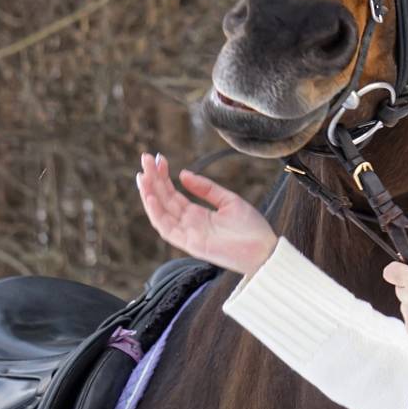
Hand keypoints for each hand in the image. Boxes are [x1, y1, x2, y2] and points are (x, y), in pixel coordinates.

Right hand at [135, 152, 277, 276]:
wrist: (264, 250)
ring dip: (149, 194)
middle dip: (153, 179)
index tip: (158, 158)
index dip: (163, 177)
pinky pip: (167, 229)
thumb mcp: (229, 200)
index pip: (172, 194)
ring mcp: (188, 234)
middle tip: (145, 158)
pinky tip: (151, 197)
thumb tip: (183, 174)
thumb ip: (206, 188)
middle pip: (164, 200)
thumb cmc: (251, 228)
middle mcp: (188, 224)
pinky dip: (157, 214)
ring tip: (143, 175)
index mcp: (197, 214)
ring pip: (160, 213)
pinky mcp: (190, 244)